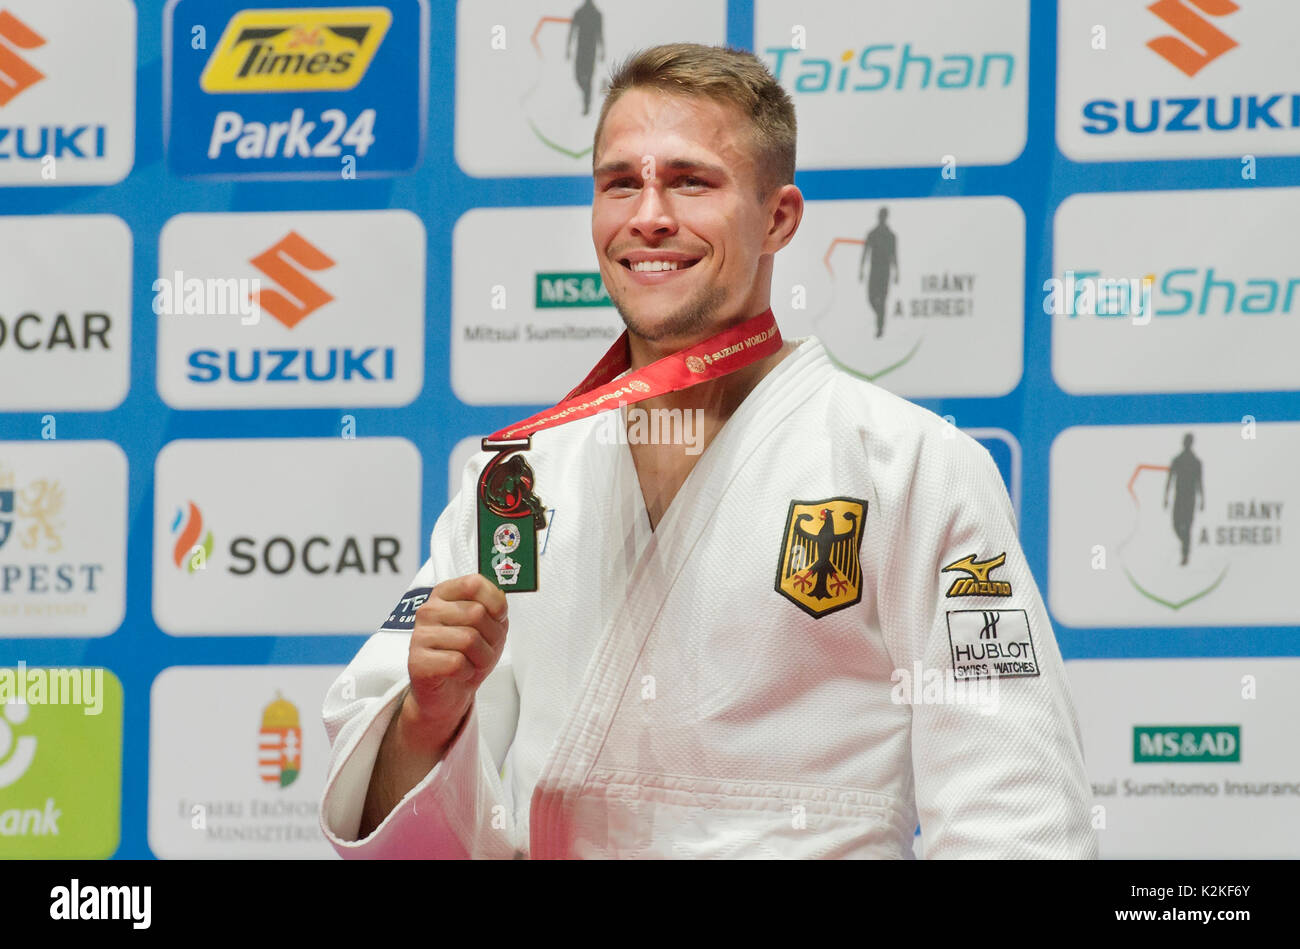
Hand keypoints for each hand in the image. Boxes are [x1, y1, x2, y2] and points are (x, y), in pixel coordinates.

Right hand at [403, 573, 508, 748]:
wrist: (450, 691)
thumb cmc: (470, 654)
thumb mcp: (490, 625)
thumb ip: (495, 607)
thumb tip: (499, 601)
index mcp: (445, 594)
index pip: (474, 583)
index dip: (495, 602)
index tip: (498, 617)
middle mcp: (428, 610)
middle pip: (476, 613)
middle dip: (491, 637)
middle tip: (483, 649)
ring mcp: (419, 635)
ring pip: (469, 639)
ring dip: (481, 658)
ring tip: (472, 662)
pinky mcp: (417, 661)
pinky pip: (456, 662)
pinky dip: (466, 672)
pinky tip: (458, 672)